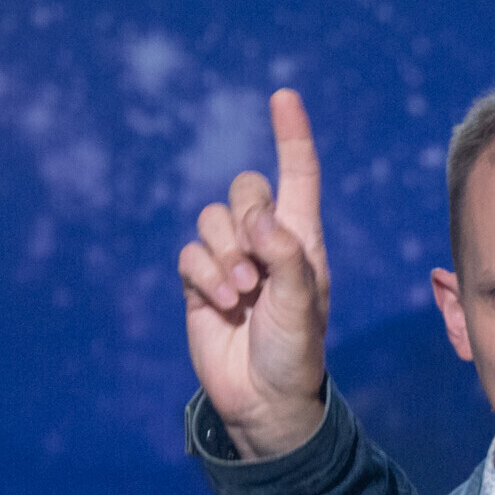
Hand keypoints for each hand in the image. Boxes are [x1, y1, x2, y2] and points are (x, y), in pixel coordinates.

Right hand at [178, 88, 330, 458]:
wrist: (263, 398)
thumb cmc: (295, 352)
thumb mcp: (302, 304)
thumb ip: (286, 255)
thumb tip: (259, 216)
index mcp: (304, 241)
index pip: (298, 177)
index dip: (291, 136)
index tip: (283, 96)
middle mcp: (268, 242)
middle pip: (245, 188)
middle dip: (246, 215)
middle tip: (260, 265)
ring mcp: (232, 260)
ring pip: (211, 219)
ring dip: (225, 254)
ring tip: (243, 294)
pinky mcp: (200, 281)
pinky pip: (189, 252)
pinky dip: (204, 275)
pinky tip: (222, 303)